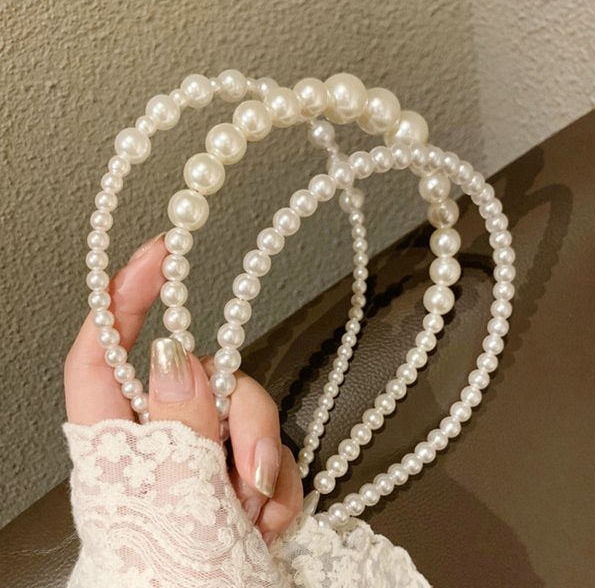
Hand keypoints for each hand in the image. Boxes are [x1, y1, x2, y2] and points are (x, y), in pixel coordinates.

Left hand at [64, 233, 302, 544]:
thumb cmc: (181, 587)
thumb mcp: (179, 508)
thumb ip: (178, 429)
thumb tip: (174, 358)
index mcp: (116, 448)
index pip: (103, 353)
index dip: (124, 297)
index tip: (161, 253)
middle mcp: (158, 445)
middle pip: (200, 375)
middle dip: (237, 415)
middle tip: (245, 470)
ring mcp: (201, 460)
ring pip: (244, 408)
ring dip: (262, 458)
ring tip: (255, 511)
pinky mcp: (238, 475)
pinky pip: (270, 445)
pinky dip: (278, 480)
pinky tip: (268, 518)